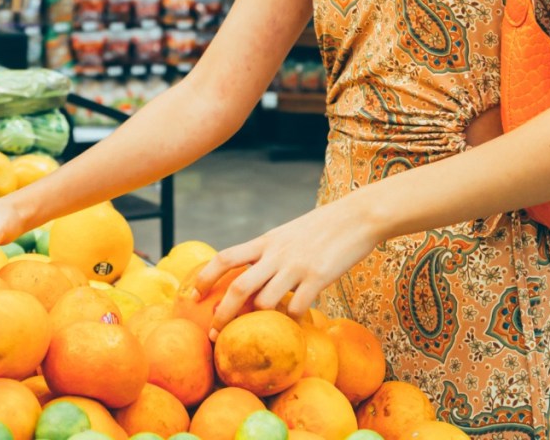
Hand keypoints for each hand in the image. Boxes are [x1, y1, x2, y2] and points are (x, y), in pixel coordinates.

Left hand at [192, 200, 378, 337]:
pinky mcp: (318, 277)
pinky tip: (295, 324)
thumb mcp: (287, 234)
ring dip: (260, 320)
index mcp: (266, 241)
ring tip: (260, 332)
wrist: (357, 216)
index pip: (225, 257)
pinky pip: (297, 308)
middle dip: (222, 313)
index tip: (192, 295)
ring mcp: (297, 266)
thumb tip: (251, 271)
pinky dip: (292, 321)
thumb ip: (269, 252)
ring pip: (265, 302)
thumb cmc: (322, 227)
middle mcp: (276, 253)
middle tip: (213, 333)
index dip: (205, 277)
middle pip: (238, 286)